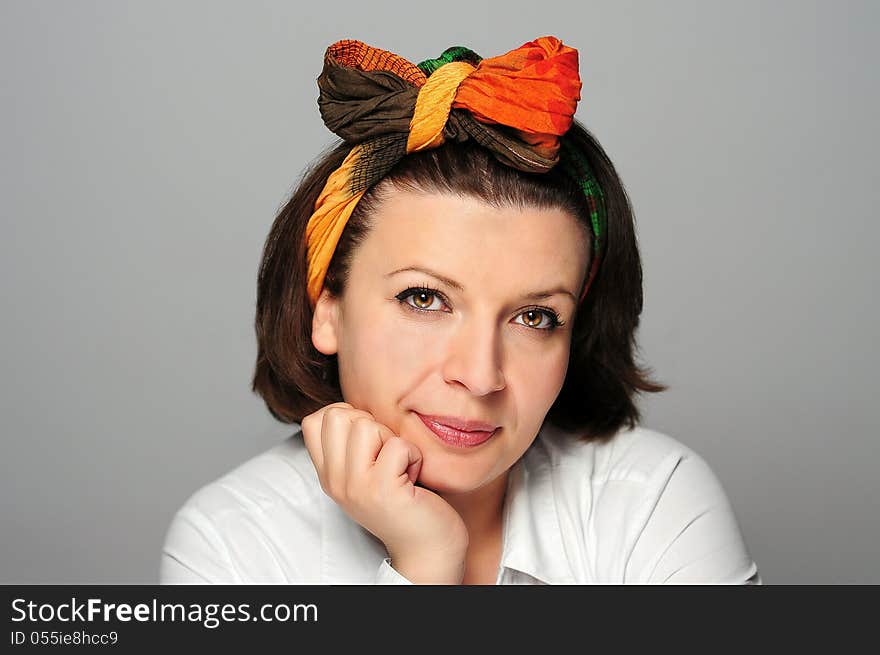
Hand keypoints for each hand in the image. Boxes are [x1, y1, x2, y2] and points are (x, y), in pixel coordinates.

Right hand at [301, 402, 468, 583]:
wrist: (428, 547)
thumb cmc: (405, 502)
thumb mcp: (366, 473)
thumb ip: (351, 445)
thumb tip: (351, 407)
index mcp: (328, 475)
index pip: (313, 420)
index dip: (346, 415)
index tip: (369, 441)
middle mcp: (335, 482)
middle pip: (338, 416)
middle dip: (371, 425)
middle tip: (387, 456)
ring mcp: (356, 487)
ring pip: (366, 425)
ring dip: (393, 441)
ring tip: (400, 468)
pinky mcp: (383, 490)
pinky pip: (398, 445)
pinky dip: (414, 456)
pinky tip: (414, 479)